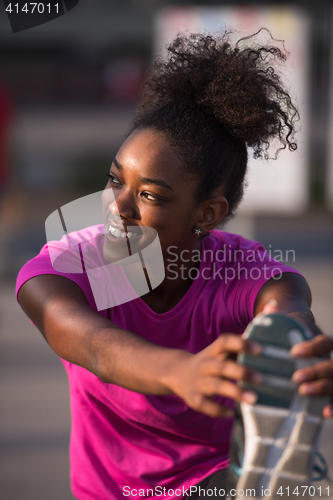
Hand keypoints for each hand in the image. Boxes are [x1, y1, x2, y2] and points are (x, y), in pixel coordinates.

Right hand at [165, 334, 262, 417]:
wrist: (176, 372)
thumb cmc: (209, 362)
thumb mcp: (219, 352)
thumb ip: (238, 348)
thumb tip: (269, 344)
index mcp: (213, 351)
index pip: (225, 342)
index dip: (241, 343)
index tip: (260, 349)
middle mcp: (205, 365)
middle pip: (222, 366)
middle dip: (241, 371)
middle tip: (261, 378)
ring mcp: (199, 382)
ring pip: (216, 386)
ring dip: (235, 392)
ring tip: (253, 399)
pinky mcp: (194, 398)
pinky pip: (206, 405)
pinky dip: (219, 410)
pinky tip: (232, 414)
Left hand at [261, 298, 332, 418]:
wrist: (298, 356)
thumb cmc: (290, 341)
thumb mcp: (284, 330)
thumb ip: (277, 319)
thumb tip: (270, 306)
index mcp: (323, 344)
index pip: (326, 343)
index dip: (312, 347)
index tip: (293, 352)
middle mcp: (332, 361)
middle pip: (332, 365)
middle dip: (316, 371)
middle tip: (295, 378)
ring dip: (323, 388)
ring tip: (302, 392)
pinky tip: (324, 413)